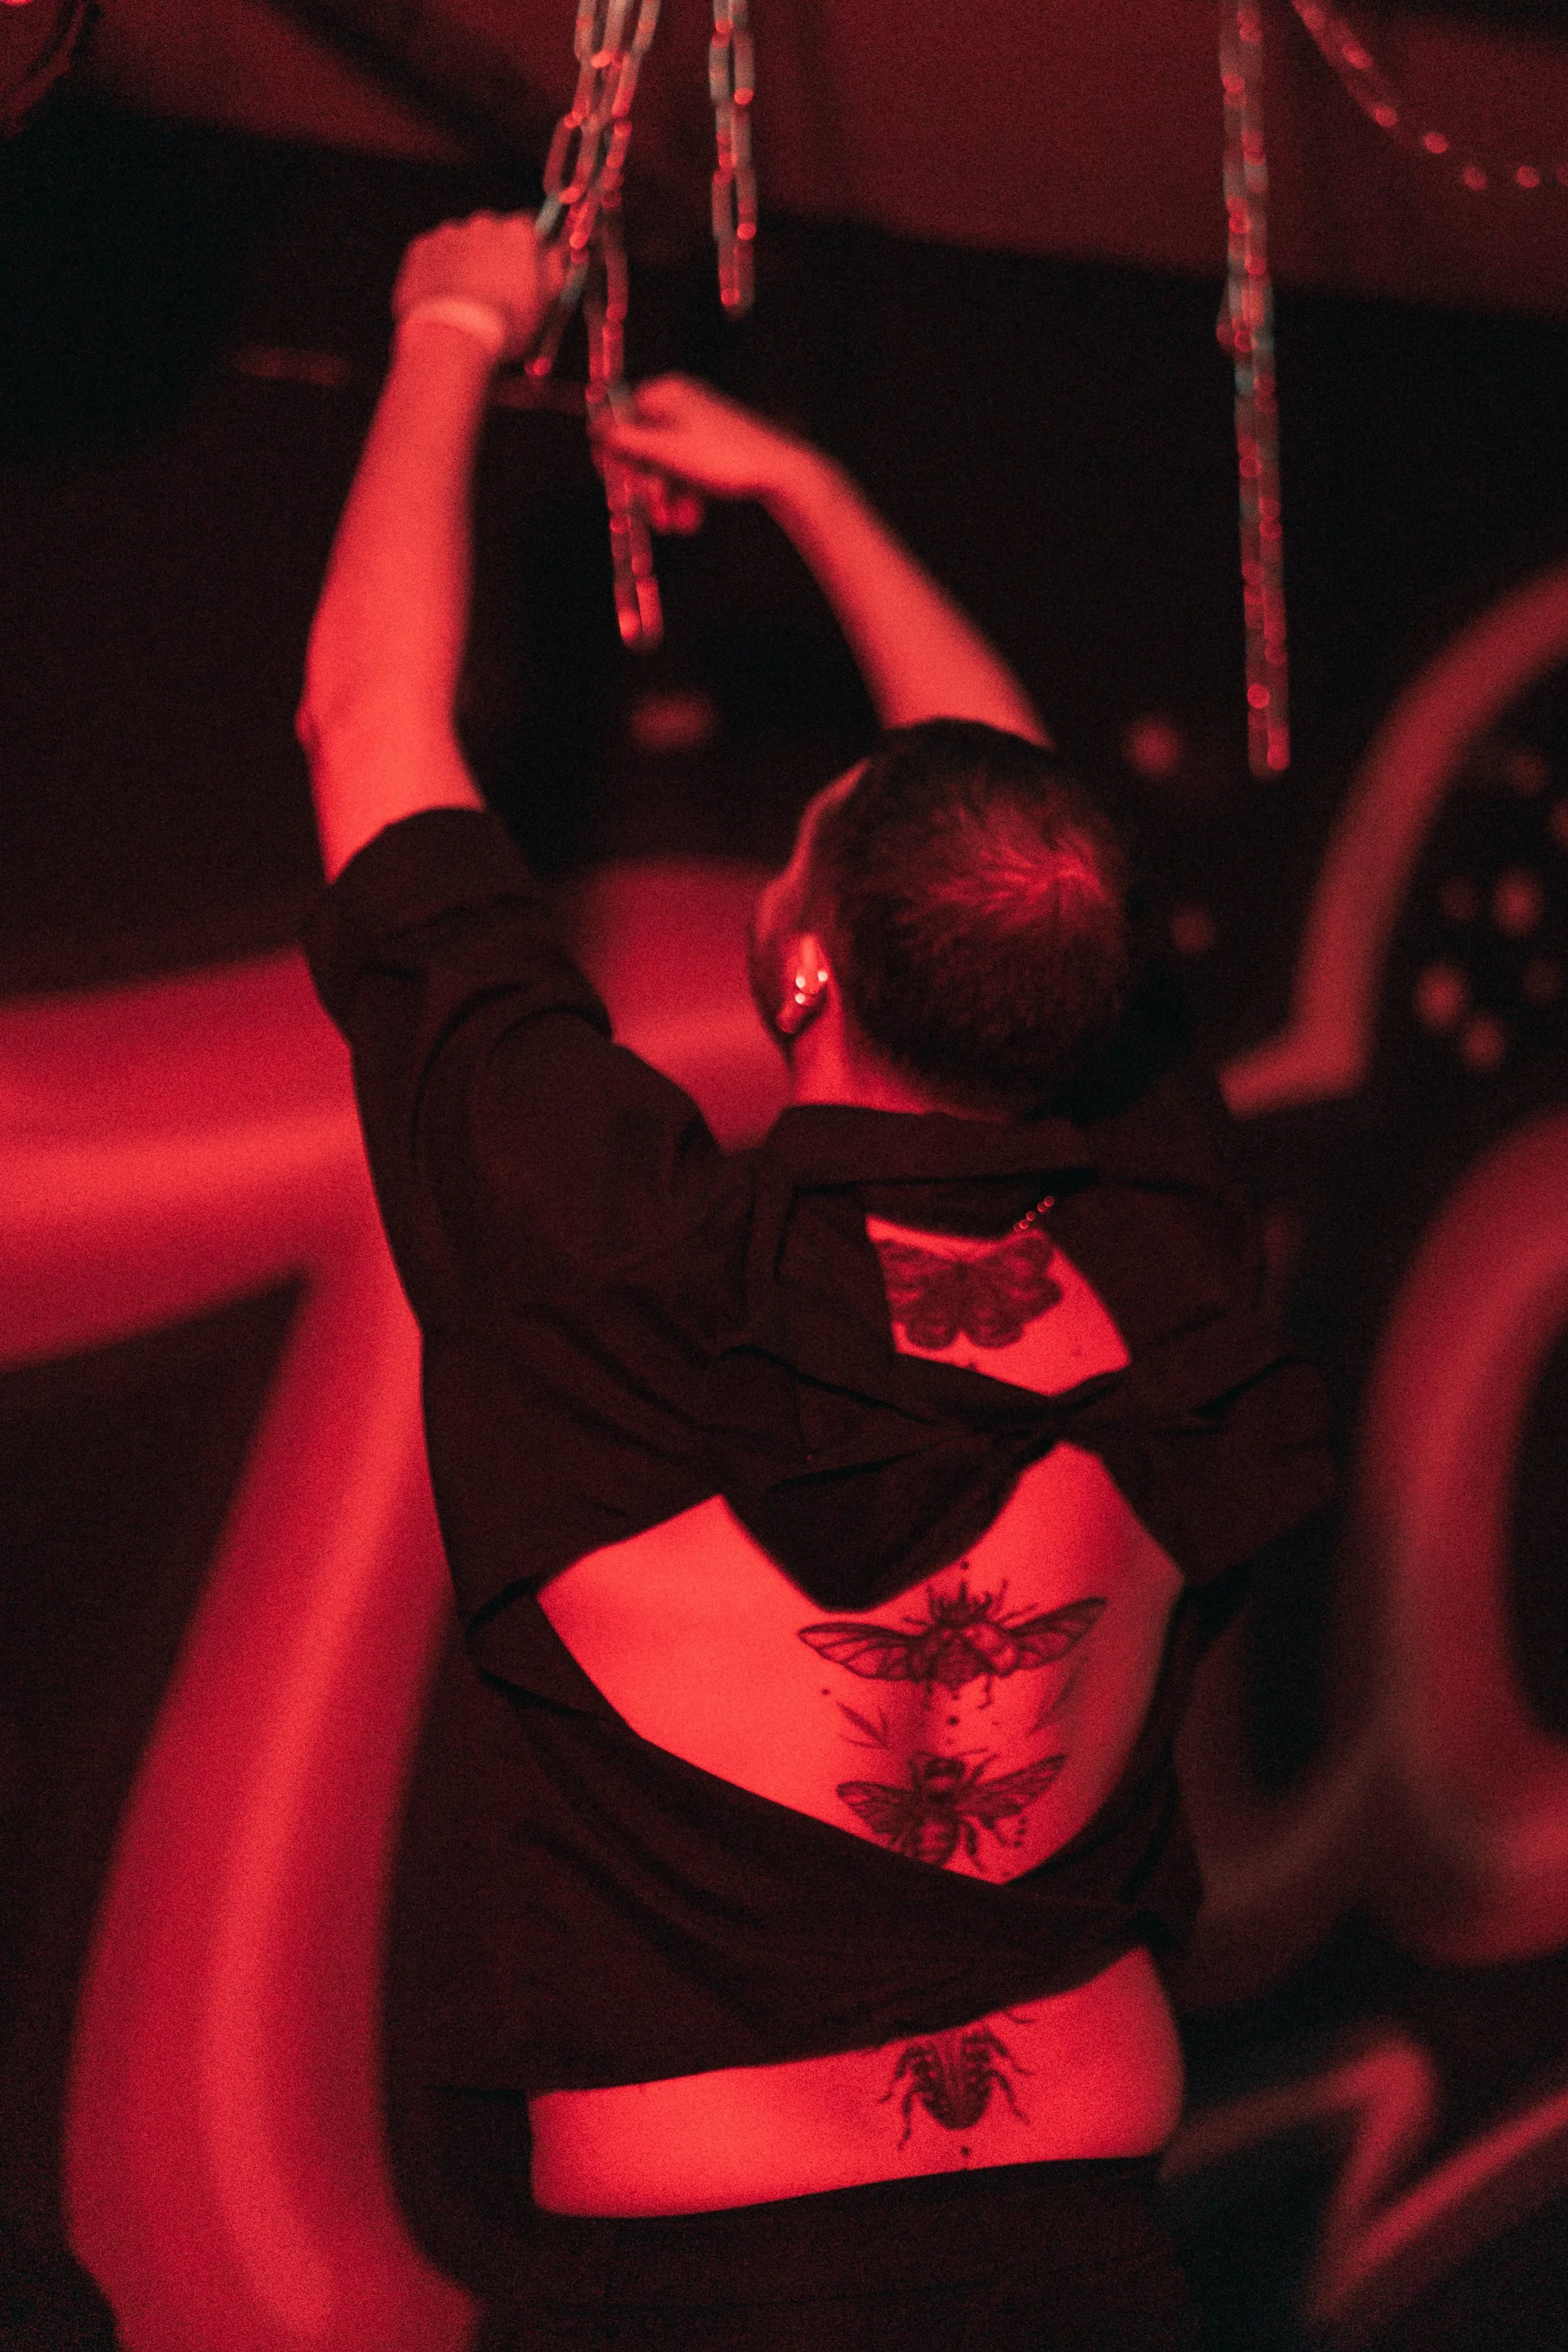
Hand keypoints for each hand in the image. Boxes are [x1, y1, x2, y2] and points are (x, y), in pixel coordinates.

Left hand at [391, 212, 565, 366]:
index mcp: (518, 233)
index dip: (527, 253)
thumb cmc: (502, 324)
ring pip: (462, 244)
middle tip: (493, 293)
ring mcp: (451, 233)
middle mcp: (484, 223)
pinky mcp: (423, 247)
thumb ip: (555, 270)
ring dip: (466, 264)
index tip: (524, 272)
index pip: (528, 229)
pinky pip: (435, 255)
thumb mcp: (544, 304)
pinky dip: (439, 271)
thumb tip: (558, 254)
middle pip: (493, 235)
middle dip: (494, 257)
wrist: (452, 335)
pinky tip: (446, 298)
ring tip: (467, 301)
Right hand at [593, 374, 811, 507]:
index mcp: (665, 393)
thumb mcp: (664, 451)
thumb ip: (624, 439)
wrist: (778, 472)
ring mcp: (696, 427)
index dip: (612, 454)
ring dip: (664, 500)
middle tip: (653, 511)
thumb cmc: (723, 458)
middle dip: (644, 486)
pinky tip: (690, 520)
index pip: (618, 417)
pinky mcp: (710, 449)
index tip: (616, 484)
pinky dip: (684, 497)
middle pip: (640, 447)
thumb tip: (594, 428)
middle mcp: (679, 403)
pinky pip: (684, 472)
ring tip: (675, 524)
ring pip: (663, 467)